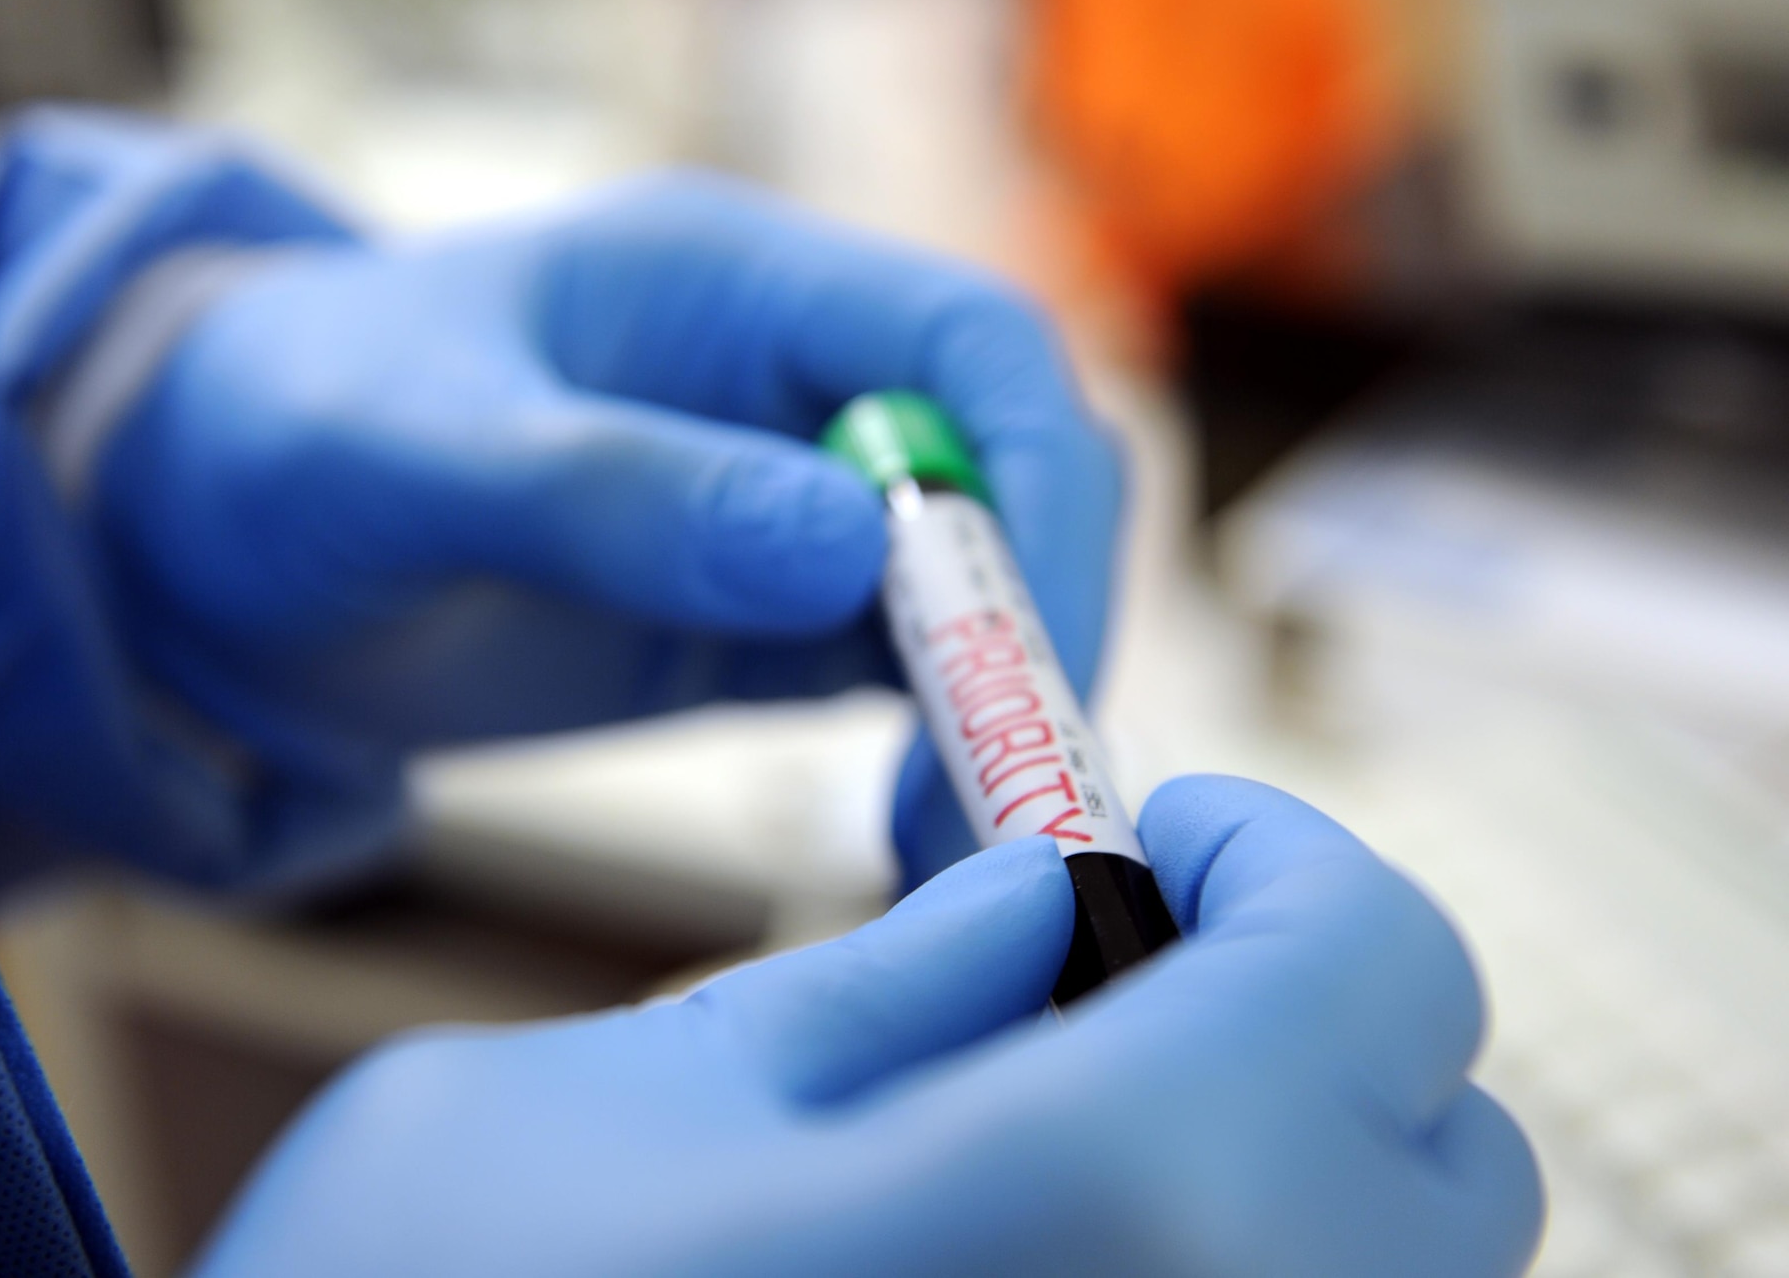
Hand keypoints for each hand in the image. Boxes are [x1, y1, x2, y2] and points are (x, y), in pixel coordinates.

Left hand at [93, 174, 1120, 884]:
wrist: (204, 544)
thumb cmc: (280, 440)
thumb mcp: (413, 457)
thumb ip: (609, 491)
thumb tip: (844, 546)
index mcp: (732, 283)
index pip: (972, 348)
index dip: (1039, 490)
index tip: (1029, 658)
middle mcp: (789, 386)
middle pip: (1014, 476)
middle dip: (1039, 629)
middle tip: (1013, 798)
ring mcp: (786, 506)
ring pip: (981, 593)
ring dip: (1002, 714)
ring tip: (968, 851)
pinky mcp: (762, 619)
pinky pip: (904, 680)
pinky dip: (938, 758)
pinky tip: (913, 844)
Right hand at [193, 777, 1542, 1277]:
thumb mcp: (619, 1097)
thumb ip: (873, 993)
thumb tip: (1036, 906)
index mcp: (1101, 1203)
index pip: (1380, 966)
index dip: (1282, 859)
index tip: (1155, 835)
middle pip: (1450, 1157)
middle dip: (1307, 1016)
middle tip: (1118, 969)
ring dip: (1285, 1167)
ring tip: (1073, 1119)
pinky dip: (1230, 1274)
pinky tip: (1047, 1252)